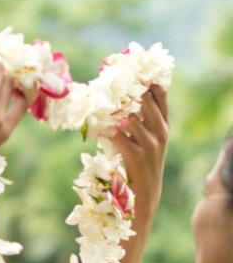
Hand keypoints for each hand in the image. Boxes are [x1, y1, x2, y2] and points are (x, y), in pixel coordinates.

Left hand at [110, 84, 168, 221]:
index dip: (146, 80)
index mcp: (164, 124)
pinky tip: (99, 128)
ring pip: (132, 118)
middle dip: (129, 90)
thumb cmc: (143, 162)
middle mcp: (160, 131)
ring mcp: (150, 143)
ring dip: (115, 112)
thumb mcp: (149, 138)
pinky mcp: (137, 156)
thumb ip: (140, 118)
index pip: (160, 94)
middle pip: (146, 101)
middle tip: (112, 81)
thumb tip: (120, 97)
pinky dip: (108, 132)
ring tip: (102, 105)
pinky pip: (119, 137)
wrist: (148, 193)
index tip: (130, 69)